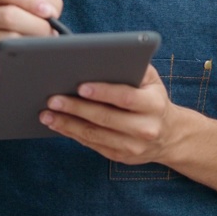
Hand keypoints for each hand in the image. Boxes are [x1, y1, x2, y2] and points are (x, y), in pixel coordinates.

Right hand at [0, 0, 62, 104]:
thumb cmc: (10, 45)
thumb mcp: (24, 20)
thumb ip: (40, 7)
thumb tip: (53, 3)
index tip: (49, 12)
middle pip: (9, 13)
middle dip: (38, 24)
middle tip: (52, 34)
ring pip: (10, 35)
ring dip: (34, 41)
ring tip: (45, 47)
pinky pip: (6, 54)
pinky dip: (23, 55)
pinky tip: (33, 57)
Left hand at [40, 64, 177, 165]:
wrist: (169, 135)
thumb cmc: (152, 98)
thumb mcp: (151, 80)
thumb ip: (132, 67)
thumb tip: (102, 58)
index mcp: (153, 105)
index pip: (126, 97)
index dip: (103, 92)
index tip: (80, 86)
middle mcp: (145, 128)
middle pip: (105, 118)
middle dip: (76, 108)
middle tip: (52, 99)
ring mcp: (133, 146)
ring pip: (95, 135)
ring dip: (67, 124)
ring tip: (47, 114)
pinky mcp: (120, 157)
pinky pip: (92, 145)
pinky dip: (72, 134)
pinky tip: (58, 124)